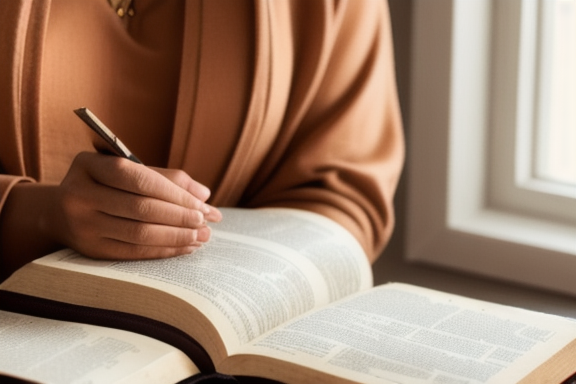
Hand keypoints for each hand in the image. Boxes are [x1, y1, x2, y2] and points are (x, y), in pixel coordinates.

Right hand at [48, 152, 221, 259]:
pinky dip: (164, 250)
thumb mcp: (126, 171)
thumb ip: (165, 178)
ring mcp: (81, 225)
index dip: (175, 194)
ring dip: (176, 236)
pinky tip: (185, 247)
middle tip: (206, 222)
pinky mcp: (89, 249)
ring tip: (202, 237)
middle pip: (141, 208)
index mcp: (88, 165)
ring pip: (139, 233)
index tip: (202, 204)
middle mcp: (79, 194)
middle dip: (180, 217)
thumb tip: (204, 195)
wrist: (60, 211)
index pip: (140, 179)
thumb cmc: (105, 185)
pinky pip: (134, 252)